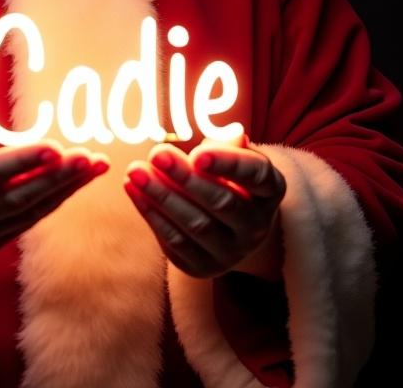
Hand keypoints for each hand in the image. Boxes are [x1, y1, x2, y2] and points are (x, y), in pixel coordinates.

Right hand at [0, 100, 108, 256]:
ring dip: (66, 189)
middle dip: (55, 177)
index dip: (20, 162)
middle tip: (89, 156)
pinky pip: (27, 220)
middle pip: (14, 200)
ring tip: (97, 163)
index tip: (54, 146)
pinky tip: (80, 179)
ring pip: (28, 213)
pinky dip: (56, 199)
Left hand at [123, 133, 285, 279]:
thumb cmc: (227, 178)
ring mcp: (232, 251)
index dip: (229, 164)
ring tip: (136, 171)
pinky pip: (175, 241)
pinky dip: (151, 213)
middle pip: (222, 202)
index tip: (198, 154)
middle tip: (157, 154)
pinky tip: (132, 189)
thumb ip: (228, 147)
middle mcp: (257, 226)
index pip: (257, 176)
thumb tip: (233, 135)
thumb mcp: (232, 158)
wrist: (225, 225)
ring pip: (196, 225)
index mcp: (269, 191)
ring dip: (162, 196)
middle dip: (185, 178)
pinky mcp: (203, 266)